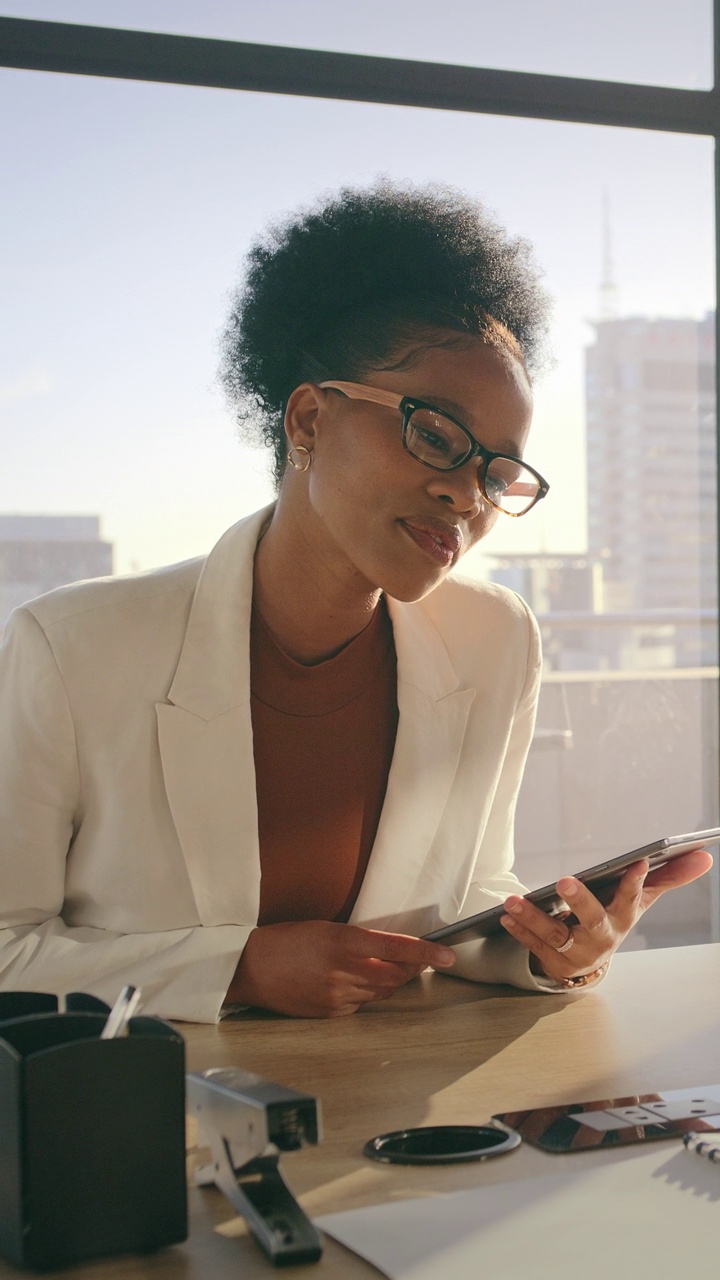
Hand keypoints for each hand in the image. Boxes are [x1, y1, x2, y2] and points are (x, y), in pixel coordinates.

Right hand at [226, 920, 456, 1016]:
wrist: (249, 968)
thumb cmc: (284, 941)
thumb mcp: (324, 929)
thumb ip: (357, 940)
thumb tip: (387, 948)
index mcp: (343, 943)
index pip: (398, 948)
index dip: (427, 952)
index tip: (448, 954)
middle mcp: (345, 971)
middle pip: (396, 976)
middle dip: (413, 969)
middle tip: (422, 960)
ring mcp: (338, 996)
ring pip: (381, 992)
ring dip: (389, 981)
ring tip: (383, 968)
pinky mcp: (330, 1013)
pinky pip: (360, 1005)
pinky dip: (365, 994)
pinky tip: (352, 983)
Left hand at [499, 847, 713, 982]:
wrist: (590, 962)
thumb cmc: (615, 917)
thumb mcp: (640, 899)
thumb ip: (669, 876)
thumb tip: (705, 854)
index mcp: (624, 916)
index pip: (633, 897)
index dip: (635, 881)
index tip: (637, 861)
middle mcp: (602, 936)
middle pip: (592, 918)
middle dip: (579, 900)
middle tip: (564, 879)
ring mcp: (577, 950)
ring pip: (555, 934)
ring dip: (534, 917)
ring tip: (513, 901)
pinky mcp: (553, 961)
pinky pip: (534, 946)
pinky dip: (519, 931)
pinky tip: (505, 916)